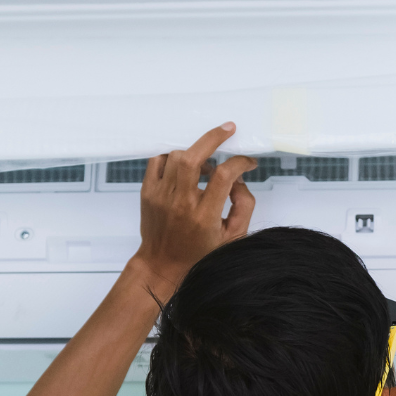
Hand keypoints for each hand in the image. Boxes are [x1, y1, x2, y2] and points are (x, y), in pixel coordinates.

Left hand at [132, 123, 256, 289]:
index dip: (239, 163)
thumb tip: (239, 180)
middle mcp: (181, 204)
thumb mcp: (232, 237)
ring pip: (177, 157)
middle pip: (194, 158)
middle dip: (213, 138)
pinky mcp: (148, 193)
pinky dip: (172, 157)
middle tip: (227, 130)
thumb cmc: (197, 254)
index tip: (247, 163)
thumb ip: (243, 206)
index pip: (223, 176)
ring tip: (205, 164)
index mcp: (204, 216)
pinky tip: (183, 166)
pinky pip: (158, 161)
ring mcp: (161, 196)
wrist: (162, 265)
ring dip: (195, 153)